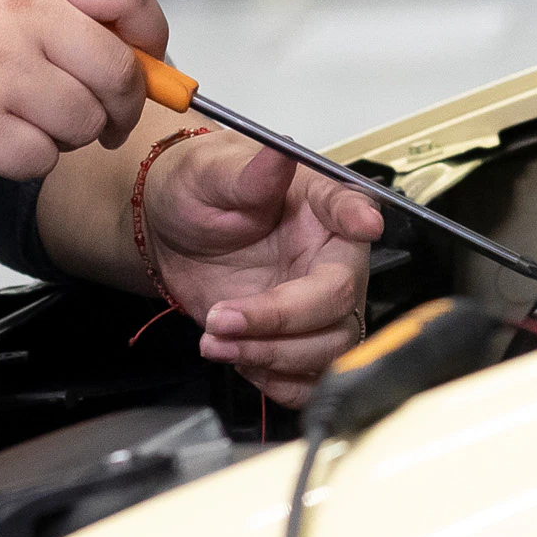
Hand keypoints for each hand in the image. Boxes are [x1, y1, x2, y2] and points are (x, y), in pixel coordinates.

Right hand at [0, 0, 161, 177]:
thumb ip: (44, 2)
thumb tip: (120, 44)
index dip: (150, 36)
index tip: (147, 62)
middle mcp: (19, 14)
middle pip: (119, 73)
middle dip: (118, 108)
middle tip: (98, 122)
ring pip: (83, 123)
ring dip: (64, 138)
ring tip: (20, 125)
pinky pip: (39, 161)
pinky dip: (25, 164)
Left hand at [139, 127, 377, 407]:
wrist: (171, 234)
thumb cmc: (199, 190)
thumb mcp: (211, 172)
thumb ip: (248, 173)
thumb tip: (278, 153)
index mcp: (321, 207)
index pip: (352, 209)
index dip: (359, 219)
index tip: (365, 224)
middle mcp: (331, 258)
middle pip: (340, 302)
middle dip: (283, 321)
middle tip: (224, 318)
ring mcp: (316, 305)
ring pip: (330, 350)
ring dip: (273, 357)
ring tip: (216, 342)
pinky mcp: (295, 341)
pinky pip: (310, 380)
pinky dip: (277, 382)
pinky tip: (236, 360)